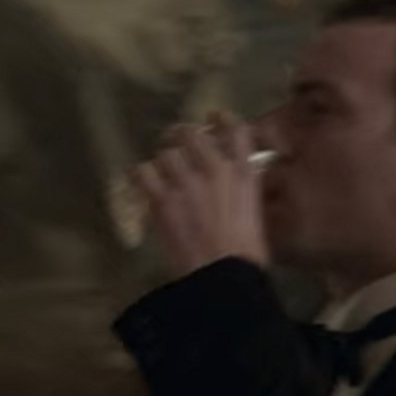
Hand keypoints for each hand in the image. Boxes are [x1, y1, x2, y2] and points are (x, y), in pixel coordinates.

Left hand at [131, 111, 268, 279]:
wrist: (223, 277)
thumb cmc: (246, 259)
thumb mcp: (256, 218)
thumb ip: (244, 196)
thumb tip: (235, 192)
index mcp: (243, 174)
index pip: (236, 129)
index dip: (222, 119)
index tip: (214, 118)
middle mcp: (214, 168)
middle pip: (192, 134)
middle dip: (181, 136)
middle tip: (175, 143)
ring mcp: (186, 181)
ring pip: (165, 153)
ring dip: (162, 160)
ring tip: (159, 170)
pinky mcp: (162, 199)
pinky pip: (143, 172)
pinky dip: (140, 175)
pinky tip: (139, 181)